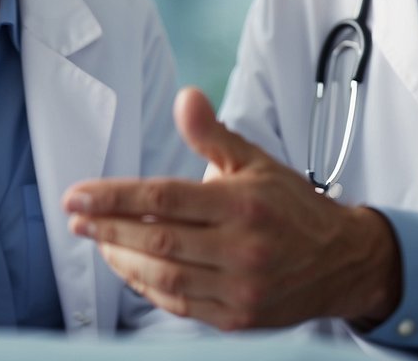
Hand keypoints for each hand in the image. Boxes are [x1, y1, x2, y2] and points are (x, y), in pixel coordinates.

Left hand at [62, 87, 400, 330]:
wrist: (341, 261)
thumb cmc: (291, 207)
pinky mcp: (238, 319)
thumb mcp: (255, 160)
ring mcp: (240, 289)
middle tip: (76, 219)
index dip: (114, 197)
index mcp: (243, 205)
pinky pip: (180, 306)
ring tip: (98, 242)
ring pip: (164, 278)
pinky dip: (148, 288)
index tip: (78, 196)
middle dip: (108, 229)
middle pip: (157, 240)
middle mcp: (242, 249)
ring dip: (122, 260)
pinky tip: (130, 268)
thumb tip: (185, 97)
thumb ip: (211, 133)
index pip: (164, 198)